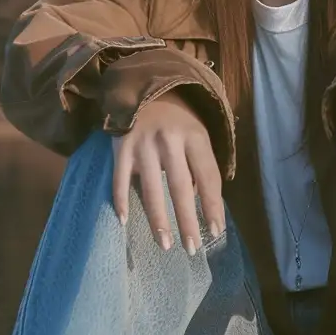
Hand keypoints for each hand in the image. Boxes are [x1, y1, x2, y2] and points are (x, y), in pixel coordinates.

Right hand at [111, 93, 224, 255]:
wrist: (143, 86)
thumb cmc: (177, 120)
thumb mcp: (197, 135)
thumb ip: (201, 165)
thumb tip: (204, 205)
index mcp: (194, 137)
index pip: (208, 177)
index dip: (213, 206)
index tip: (216, 231)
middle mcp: (169, 141)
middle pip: (181, 188)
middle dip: (187, 221)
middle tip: (191, 248)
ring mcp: (142, 144)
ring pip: (151, 189)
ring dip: (158, 220)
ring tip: (165, 244)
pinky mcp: (120, 147)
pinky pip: (120, 179)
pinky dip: (121, 200)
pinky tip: (124, 221)